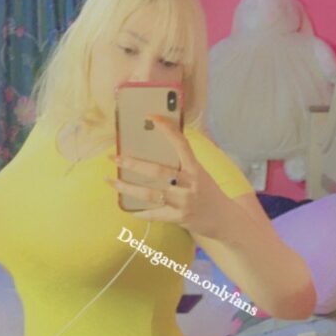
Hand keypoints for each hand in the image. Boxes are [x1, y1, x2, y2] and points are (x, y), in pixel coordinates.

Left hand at [105, 116, 227, 237]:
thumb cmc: (207, 192)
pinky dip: (140, 212)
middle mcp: (190, 184)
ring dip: (127, 187)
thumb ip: (183, 162)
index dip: (167, 129)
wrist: (225, 219)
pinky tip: (127, 208)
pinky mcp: (179, 218)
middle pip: (158, 171)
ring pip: (150, 193)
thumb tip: (156, 147)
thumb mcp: (200, 173)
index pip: (181, 144)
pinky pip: (154, 214)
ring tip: (111, 181)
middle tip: (115, 157)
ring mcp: (184, 202)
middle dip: (133, 163)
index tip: (151, 116)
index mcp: (195, 168)